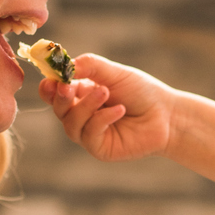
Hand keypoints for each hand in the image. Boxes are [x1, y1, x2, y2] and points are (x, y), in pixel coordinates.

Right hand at [41, 53, 178, 162]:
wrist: (166, 114)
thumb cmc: (141, 92)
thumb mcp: (114, 73)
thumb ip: (90, 65)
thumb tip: (66, 66)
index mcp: (81, 94)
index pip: (54, 92)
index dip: (48, 87)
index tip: (51, 80)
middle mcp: (82, 115)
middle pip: (58, 109)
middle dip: (60, 97)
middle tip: (68, 86)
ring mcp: (89, 134)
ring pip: (71, 124)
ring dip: (86, 107)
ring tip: (106, 93)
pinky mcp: (100, 148)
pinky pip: (89, 134)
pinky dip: (102, 119)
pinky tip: (120, 110)